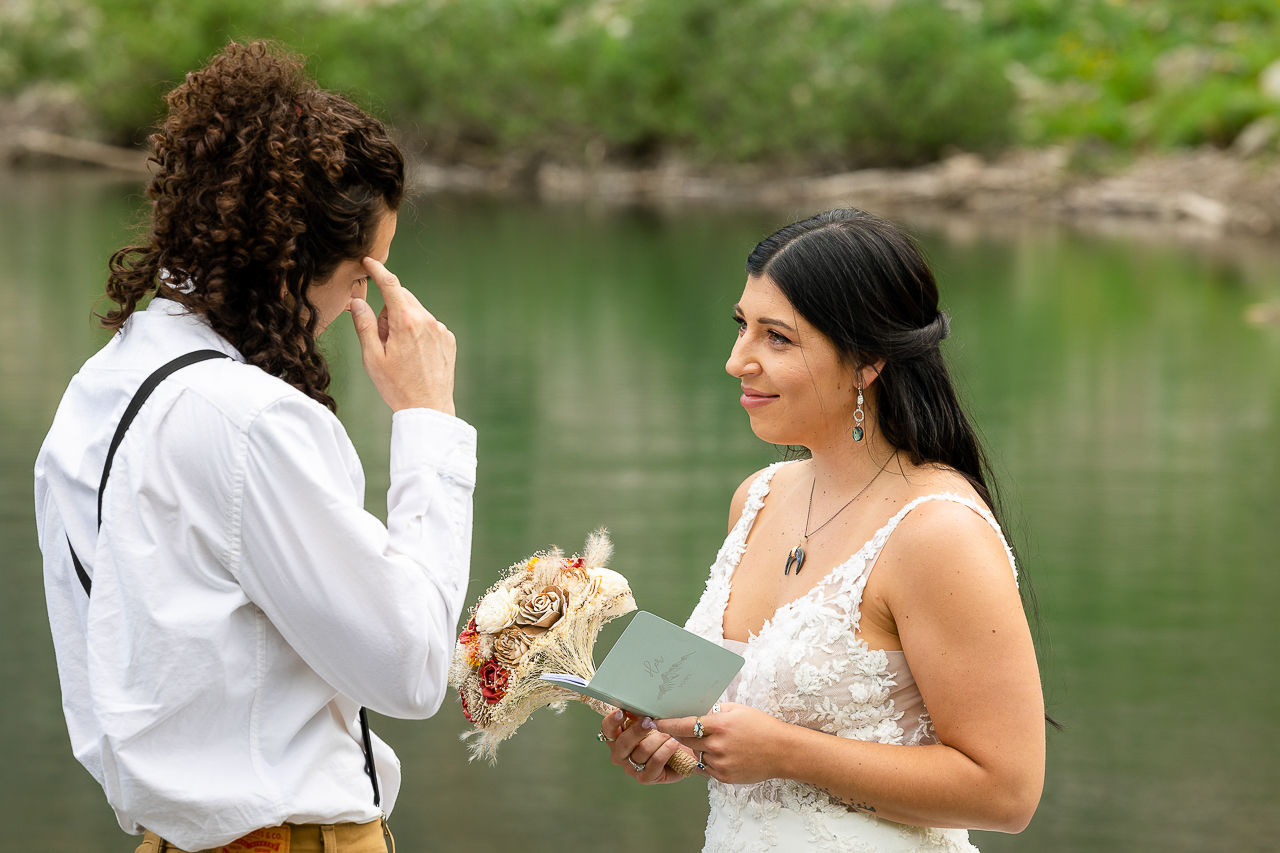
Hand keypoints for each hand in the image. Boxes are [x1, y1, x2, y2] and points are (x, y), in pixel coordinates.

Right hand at [351, 258, 455, 414]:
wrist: (428, 408)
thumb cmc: (397, 386)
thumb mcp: (372, 357)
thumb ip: (364, 325)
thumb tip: (358, 300)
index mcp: (405, 322)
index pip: (390, 284)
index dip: (378, 270)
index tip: (369, 261)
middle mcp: (426, 320)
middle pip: (402, 298)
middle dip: (388, 310)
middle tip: (383, 339)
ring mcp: (440, 329)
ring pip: (415, 312)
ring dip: (404, 322)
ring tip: (401, 353)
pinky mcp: (448, 339)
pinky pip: (428, 325)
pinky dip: (418, 332)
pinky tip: (415, 356)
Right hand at [599, 709, 699, 784]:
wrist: (681, 752)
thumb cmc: (661, 733)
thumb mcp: (650, 721)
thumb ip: (640, 714)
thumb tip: (636, 703)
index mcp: (616, 738)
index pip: (607, 729)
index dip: (612, 721)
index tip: (622, 712)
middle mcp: (619, 754)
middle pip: (624, 742)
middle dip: (638, 730)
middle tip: (650, 721)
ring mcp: (630, 768)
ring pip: (642, 750)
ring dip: (659, 738)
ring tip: (670, 732)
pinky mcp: (645, 777)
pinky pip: (655, 762)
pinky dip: (666, 750)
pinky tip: (674, 743)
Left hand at [656, 702, 788, 784]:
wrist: (783, 751)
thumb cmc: (762, 726)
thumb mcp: (738, 710)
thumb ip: (715, 712)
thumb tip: (696, 713)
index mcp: (720, 725)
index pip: (684, 725)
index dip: (667, 724)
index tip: (655, 722)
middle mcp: (717, 746)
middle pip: (686, 741)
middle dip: (681, 735)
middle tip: (680, 730)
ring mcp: (720, 763)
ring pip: (697, 755)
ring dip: (700, 749)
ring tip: (719, 743)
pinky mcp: (724, 777)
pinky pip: (707, 768)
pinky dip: (710, 761)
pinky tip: (725, 754)